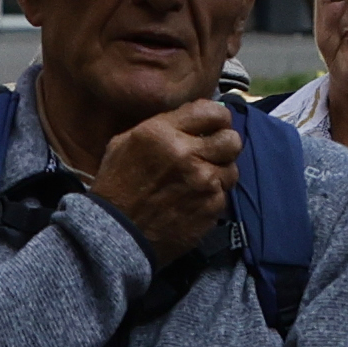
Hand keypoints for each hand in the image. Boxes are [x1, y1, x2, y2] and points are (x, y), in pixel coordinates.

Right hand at [82, 97, 245, 265]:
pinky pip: (223, 196)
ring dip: (218, 174)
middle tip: (213, 152)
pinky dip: (210, 199)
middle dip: (225, 144)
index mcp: (163, 134)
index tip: (214, 125)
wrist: (115, 234)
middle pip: (232, 139)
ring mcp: (203, 183)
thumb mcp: (125, 143)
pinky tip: (192, 203)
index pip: (212, 111)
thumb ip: (163, 126)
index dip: (218, 117)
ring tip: (199, 182)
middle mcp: (188, 155)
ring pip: (232, 169)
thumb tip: (194, 119)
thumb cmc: (116, 186)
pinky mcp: (211, 208)